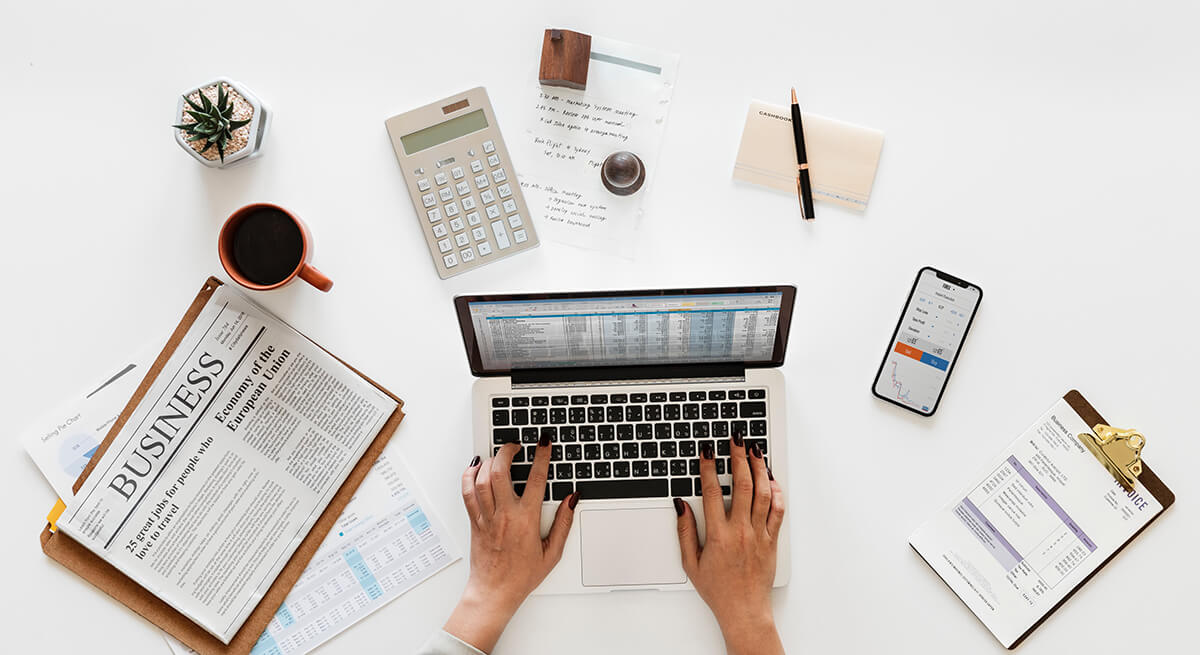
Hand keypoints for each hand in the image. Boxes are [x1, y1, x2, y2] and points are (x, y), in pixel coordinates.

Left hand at [443, 437, 577, 651]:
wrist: (494, 592)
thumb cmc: (522, 576)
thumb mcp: (552, 552)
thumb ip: (564, 523)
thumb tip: (572, 500)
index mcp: (526, 520)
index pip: (536, 479)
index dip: (541, 456)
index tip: (543, 442)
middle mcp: (504, 515)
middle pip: (500, 471)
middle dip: (507, 451)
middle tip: (516, 445)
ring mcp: (487, 517)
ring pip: (482, 479)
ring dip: (489, 461)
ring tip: (498, 455)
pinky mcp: (475, 521)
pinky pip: (467, 493)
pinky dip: (469, 476)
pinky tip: (475, 468)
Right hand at [675, 436, 785, 654]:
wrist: (744, 609)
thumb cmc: (718, 589)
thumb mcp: (691, 563)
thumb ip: (685, 532)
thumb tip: (681, 505)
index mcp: (719, 535)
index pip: (711, 492)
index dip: (708, 467)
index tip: (707, 451)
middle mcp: (741, 531)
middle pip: (742, 485)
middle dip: (738, 458)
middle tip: (736, 440)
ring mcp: (759, 534)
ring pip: (763, 493)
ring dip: (759, 468)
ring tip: (755, 451)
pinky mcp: (772, 540)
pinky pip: (777, 510)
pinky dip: (776, 492)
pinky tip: (771, 479)